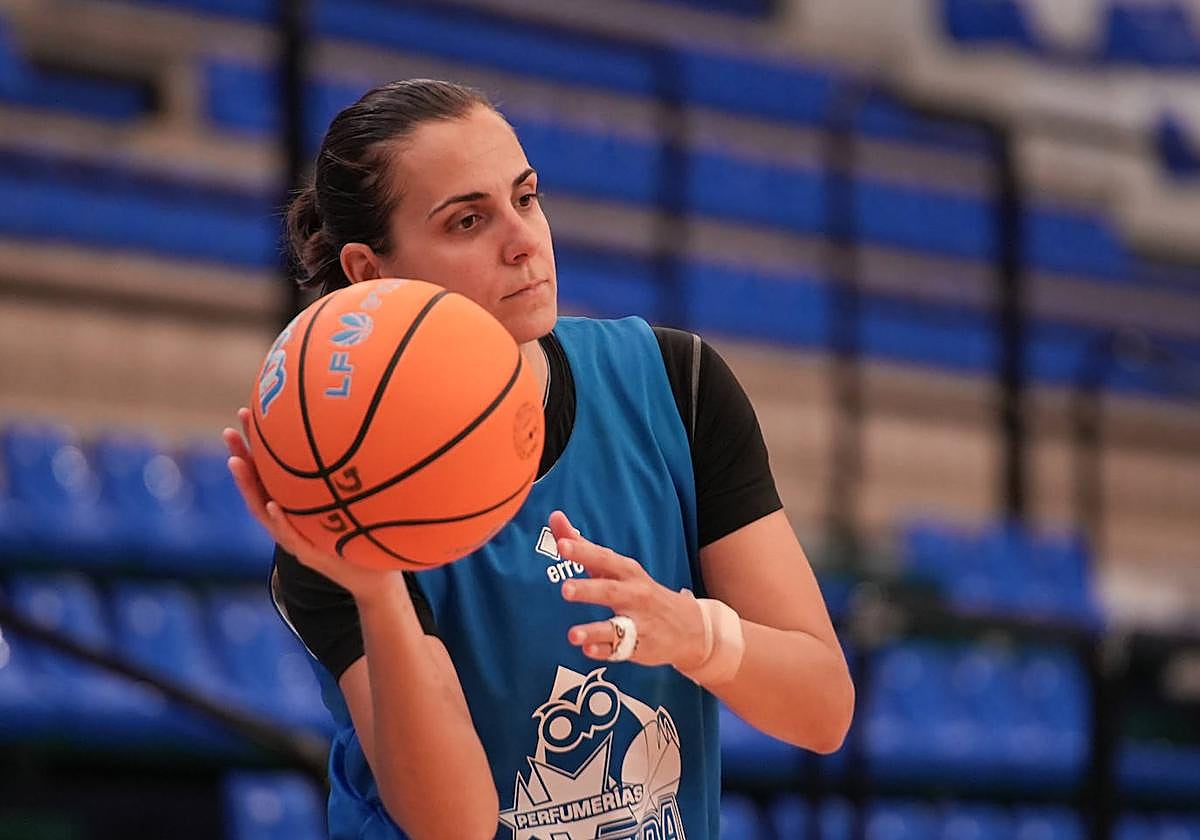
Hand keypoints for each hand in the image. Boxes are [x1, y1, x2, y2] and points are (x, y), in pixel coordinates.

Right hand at [223, 407, 407, 600]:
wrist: (375, 578)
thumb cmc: (366, 535)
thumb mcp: (358, 500)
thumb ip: (355, 474)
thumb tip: (371, 430)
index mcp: (296, 504)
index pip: (270, 470)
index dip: (256, 444)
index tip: (247, 413)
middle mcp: (289, 519)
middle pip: (257, 485)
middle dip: (242, 457)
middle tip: (229, 431)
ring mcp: (294, 537)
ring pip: (263, 510)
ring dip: (248, 486)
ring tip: (236, 461)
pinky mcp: (309, 556)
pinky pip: (290, 536)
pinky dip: (279, 521)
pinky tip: (271, 505)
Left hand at [551, 510, 707, 670]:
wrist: (689, 627)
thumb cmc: (642, 591)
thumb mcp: (618, 568)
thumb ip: (584, 546)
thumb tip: (555, 518)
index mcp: (627, 572)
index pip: (604, 558)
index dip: (583, 552)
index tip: (562, 545)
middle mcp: (634, 595)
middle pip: (610, 590)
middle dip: (588, 589)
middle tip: (566, 589)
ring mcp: (639, 622)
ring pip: (615, 626)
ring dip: (593, 630)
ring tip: (573, 634)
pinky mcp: (640, 647)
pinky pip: (620, 651)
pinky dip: (604, 651)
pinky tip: (588, 650)